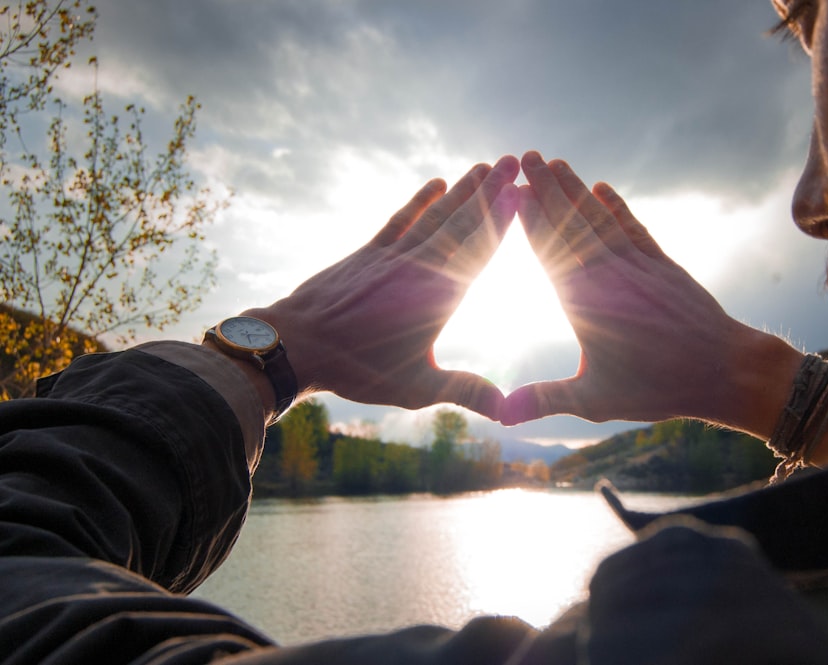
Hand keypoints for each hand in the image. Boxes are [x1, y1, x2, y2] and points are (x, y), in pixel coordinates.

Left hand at [246, 156, 519, 420]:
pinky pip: (401, 219)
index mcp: (437, 297)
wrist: (297, 344)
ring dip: (462, 189)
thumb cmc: (358, 369)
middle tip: (515, 161)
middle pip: (461, 222)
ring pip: (435, 215)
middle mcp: (418, 267)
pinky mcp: (369, 252)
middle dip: (490, 191)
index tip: (522, 192)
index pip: (477, 251)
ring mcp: (392, 255)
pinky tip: (437, 183)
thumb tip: (507, 410)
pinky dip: (421, 200)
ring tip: (486, 166)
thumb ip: (464, 390)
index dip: (501, 221)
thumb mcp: (416, 387)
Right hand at [502, 152, 801, 435]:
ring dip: (576, 189)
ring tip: (555, 163)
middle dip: (548, 188)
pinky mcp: (662, 265)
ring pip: (600, 218)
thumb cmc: (658, 389)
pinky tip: (601, 189)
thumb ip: (544, 399)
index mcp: (587, 303)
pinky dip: (616, 207)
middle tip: (526, 157)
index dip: (530, 220)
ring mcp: (638, 265)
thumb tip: (499, 415)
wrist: (725, 370)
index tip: (512, 191)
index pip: (551, 251)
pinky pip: (633, 227)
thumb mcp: (594, 401)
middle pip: (573, 223)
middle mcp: (610, 275)